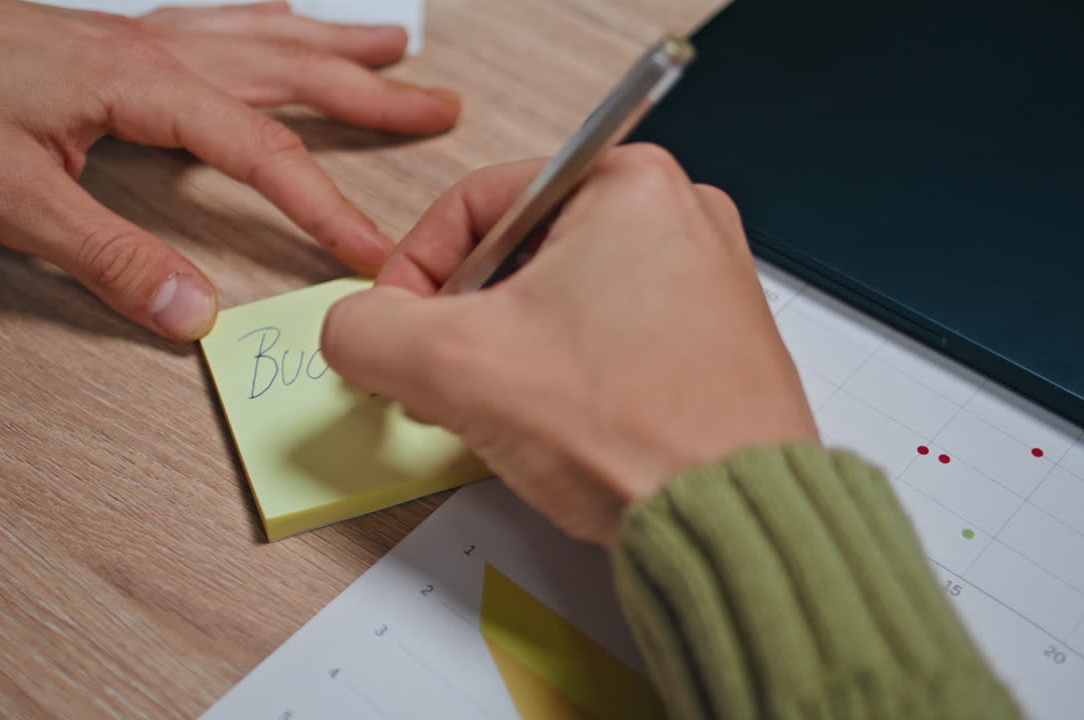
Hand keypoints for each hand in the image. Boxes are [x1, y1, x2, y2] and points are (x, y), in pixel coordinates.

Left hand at [0, 0, 458, 339]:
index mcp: (142, 86)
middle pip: (289, 71)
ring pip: (263, 34)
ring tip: (394, 48)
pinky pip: (219, 20)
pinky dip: (268, 20)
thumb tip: (194, 313)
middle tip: (438, 108)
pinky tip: (282, 20)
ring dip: (334, 45)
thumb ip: (114, 260)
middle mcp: (155, 51)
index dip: (327, 205)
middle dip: (372, 94)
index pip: (262, 151)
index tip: (375, 250)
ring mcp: (140, 38)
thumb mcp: (15, 202)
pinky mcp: (116, 40)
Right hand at [321, 145, 816, 544]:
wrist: (729, 524)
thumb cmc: (633, 432)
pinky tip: (558, 421)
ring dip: (509, 351)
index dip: (413, 270)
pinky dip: (562, 371)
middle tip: (446, 378)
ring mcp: (702, 278)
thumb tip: (354, 328)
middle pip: (514, 252)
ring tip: (504, 409)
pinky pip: (604, 334)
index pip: (472, 204)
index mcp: (627, 182)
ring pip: (558, 298)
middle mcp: (678, 215)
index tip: (400, 330)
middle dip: (463, 320)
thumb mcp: (455, 366)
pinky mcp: (708, 338)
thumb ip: (370, 331)